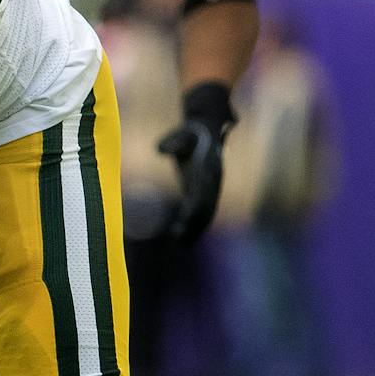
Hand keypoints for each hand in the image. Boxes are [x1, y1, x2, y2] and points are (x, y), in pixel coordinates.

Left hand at [156, 82, 234, 242]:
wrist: (206, 130)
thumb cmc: (190, 133)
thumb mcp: (181, 135)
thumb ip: (171, 142)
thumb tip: (161, 150)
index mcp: (207, 171)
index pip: (201, 194)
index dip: (193, 208)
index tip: (183, 220)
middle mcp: (213, 182)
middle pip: (205, 207)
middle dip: (194, 224)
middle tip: (179, 240)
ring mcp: (212, 188)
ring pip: (206, 212)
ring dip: (195, 228)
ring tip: (182, 245)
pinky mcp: (206, 192)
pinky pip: (204, 211)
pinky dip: (196, 224)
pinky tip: (185, 239)